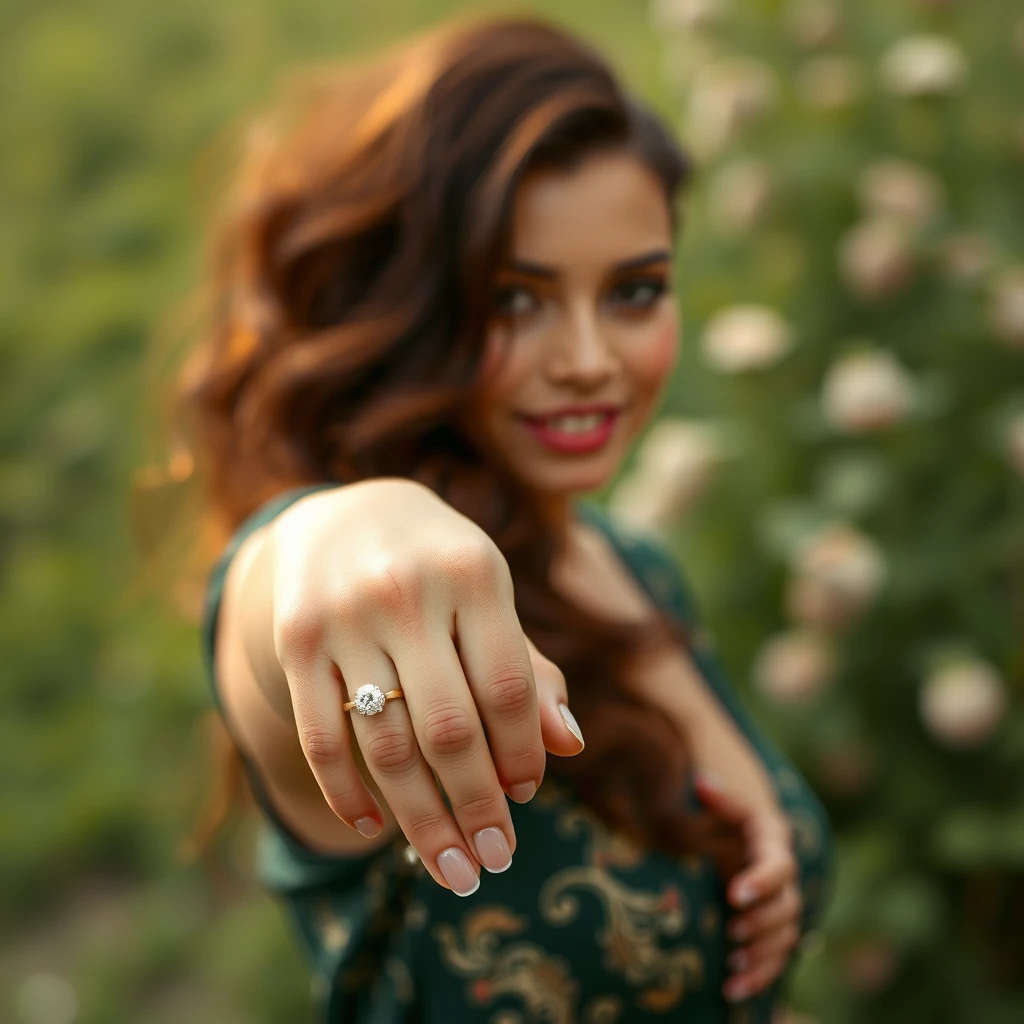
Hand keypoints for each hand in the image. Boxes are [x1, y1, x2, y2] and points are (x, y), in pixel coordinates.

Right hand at [268, 478, 584, 894]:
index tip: (524, 796)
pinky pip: (319, 736)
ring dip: (420, 820)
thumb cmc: (439, 565)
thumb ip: (527, 666)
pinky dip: (345, 794)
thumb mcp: (489, 595)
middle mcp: (406, 591)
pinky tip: (372, 830)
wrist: (346, 512)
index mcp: (472, 572)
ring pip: (385, 744)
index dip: (522, 753)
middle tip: (493, 860)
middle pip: (449, 728)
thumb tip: (570, 744)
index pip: (508, 688)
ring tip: (449, 868)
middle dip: (477, 808)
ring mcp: (343, 616)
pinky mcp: (295, 640)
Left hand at [693, 772, 802, 1002]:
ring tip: (734, 964)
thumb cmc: (722, 817)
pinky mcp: (769, 930)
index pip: (777, 866)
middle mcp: (782, 879)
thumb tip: (702, 782)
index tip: (734, 894)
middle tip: (733, 930)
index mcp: (773, 845)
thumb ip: (717, 799)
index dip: (761, 881)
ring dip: (763, 954)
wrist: (729, 835)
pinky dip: (758, 976)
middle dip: (762, 922)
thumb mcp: (721, 807)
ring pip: (784, 938)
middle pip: (786, 908)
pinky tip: (732, 989)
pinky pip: (774, 959)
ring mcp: (779, 906)